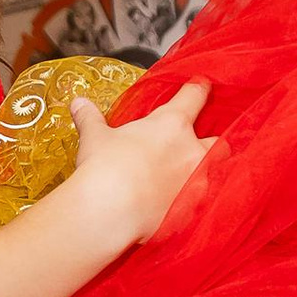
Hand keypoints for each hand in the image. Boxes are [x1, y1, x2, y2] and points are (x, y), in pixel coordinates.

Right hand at [65, 79, 214, 250]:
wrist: (109, 211)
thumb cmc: (104, 167)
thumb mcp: (94, 137)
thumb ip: (90, 118)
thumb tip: (78, 104)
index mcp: (172, 124)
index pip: (194, 97)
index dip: (199, 89)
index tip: (203, 85)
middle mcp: (191, 151)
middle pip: (218, 141)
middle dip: (211, 143)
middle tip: (196, 147)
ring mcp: (195, 182)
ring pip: (213, 174)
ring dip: (203, 174)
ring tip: (187, 180)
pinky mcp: (190, 210)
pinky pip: (198, 203)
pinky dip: (190, 202)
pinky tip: (178, 206)